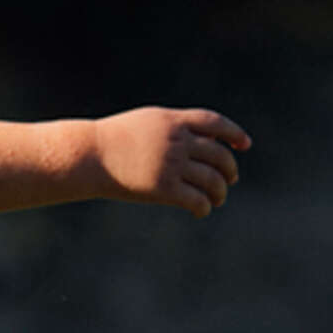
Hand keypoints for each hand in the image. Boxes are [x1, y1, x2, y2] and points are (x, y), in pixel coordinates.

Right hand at [93, 108, 249, 217]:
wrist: (88, 157)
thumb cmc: (111, 140)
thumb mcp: (145, 123)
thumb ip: (173, 127)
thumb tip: (200, 141)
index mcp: (173, 121)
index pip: (216, 123)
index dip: (234, 133)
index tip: (244, 145)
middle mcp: (177, 141)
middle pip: (218, 155)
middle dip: (229, 169)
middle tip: (230, 179)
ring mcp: (170, 165)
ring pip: (211, 180)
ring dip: (219, 191)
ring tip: (218, 198)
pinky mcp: (162, 188)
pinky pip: (195, 200)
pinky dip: (203, 207)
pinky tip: (201, 211)